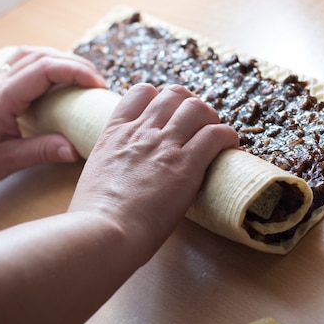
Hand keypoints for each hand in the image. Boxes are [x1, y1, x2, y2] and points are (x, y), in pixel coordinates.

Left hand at [0, 46, 106, 189]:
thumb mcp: (6, 161)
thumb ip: (42, 152)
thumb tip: (75, 149)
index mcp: (4, 97)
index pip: (45, 70)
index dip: (76, 72)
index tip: (98, 86)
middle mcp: (0, 83)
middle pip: (44, 56)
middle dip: (77, 64)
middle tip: (100, 83)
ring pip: (34, 54)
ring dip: (63, 60)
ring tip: (85, 77)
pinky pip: (25, 62)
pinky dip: (47, 62)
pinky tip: (58, 75)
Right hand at [69, 84, 238, 261]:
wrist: (104, 231)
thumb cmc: (94, 216)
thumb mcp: (94, 176)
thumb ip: (113, 164)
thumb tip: (122, 176)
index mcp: (115, 133)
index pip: (141, 92)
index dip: (159, 99)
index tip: (168, 116)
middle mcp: (142, 131)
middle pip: (174, 94)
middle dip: (189, 104)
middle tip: (197, 125)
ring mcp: (165, 145)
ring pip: (197, 108)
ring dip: (210, 118)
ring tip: (215, 134)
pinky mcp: (187, 164)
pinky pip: (216, 134)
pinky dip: (227, 136)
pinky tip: (229, 146)